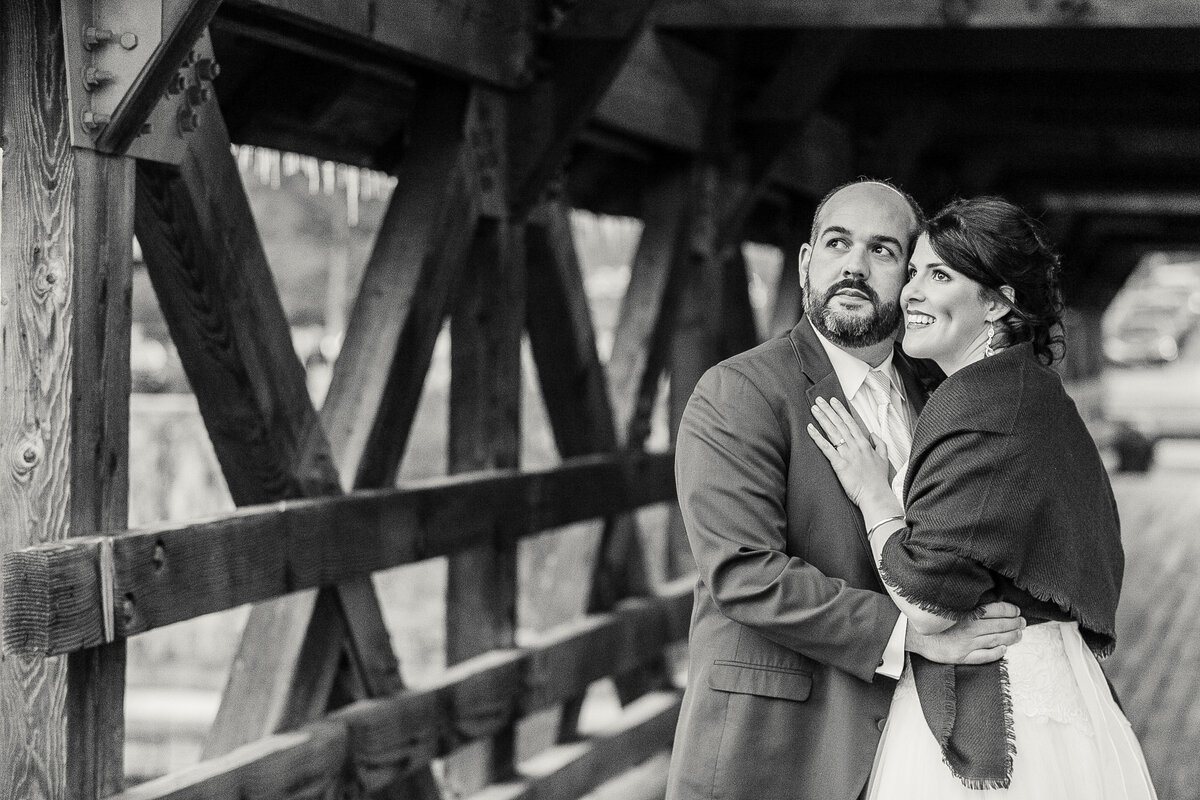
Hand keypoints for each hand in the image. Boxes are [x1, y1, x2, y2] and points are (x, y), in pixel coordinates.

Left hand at [806, 396, 891, 505]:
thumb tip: (873, 434)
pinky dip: (817, 437)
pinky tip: (810, 429)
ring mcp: (847, 454)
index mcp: (864, 443)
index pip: (851, 422)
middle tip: (819, 400)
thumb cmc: (878, 480)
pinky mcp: (839, 464)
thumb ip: (879, 444)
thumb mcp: (884, 458)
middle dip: (829, 410)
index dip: (841, 411)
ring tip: (814, 409)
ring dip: (822, 419)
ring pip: (832, 432)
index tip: (834, 401)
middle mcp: (855, 445)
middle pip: (839, 424)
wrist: (875, 495)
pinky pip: (826, 448)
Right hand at [905, 602, 1025, 664]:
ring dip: (1010, 637)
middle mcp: (969, 628)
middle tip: (1022, 623)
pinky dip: (996, 653)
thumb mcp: (949, 606)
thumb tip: (987, 599)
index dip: (1009, 610)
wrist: (913, 634)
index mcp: (966, 613)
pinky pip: (984, 656)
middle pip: (999, 625)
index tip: (1017, 611)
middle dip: (1014, 624)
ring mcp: (967, 643)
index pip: (995, 610)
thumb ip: (967, 604)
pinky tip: (1003, 649)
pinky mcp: (962, 656)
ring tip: (1019, 635)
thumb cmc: (931, 618)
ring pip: (995, 640)